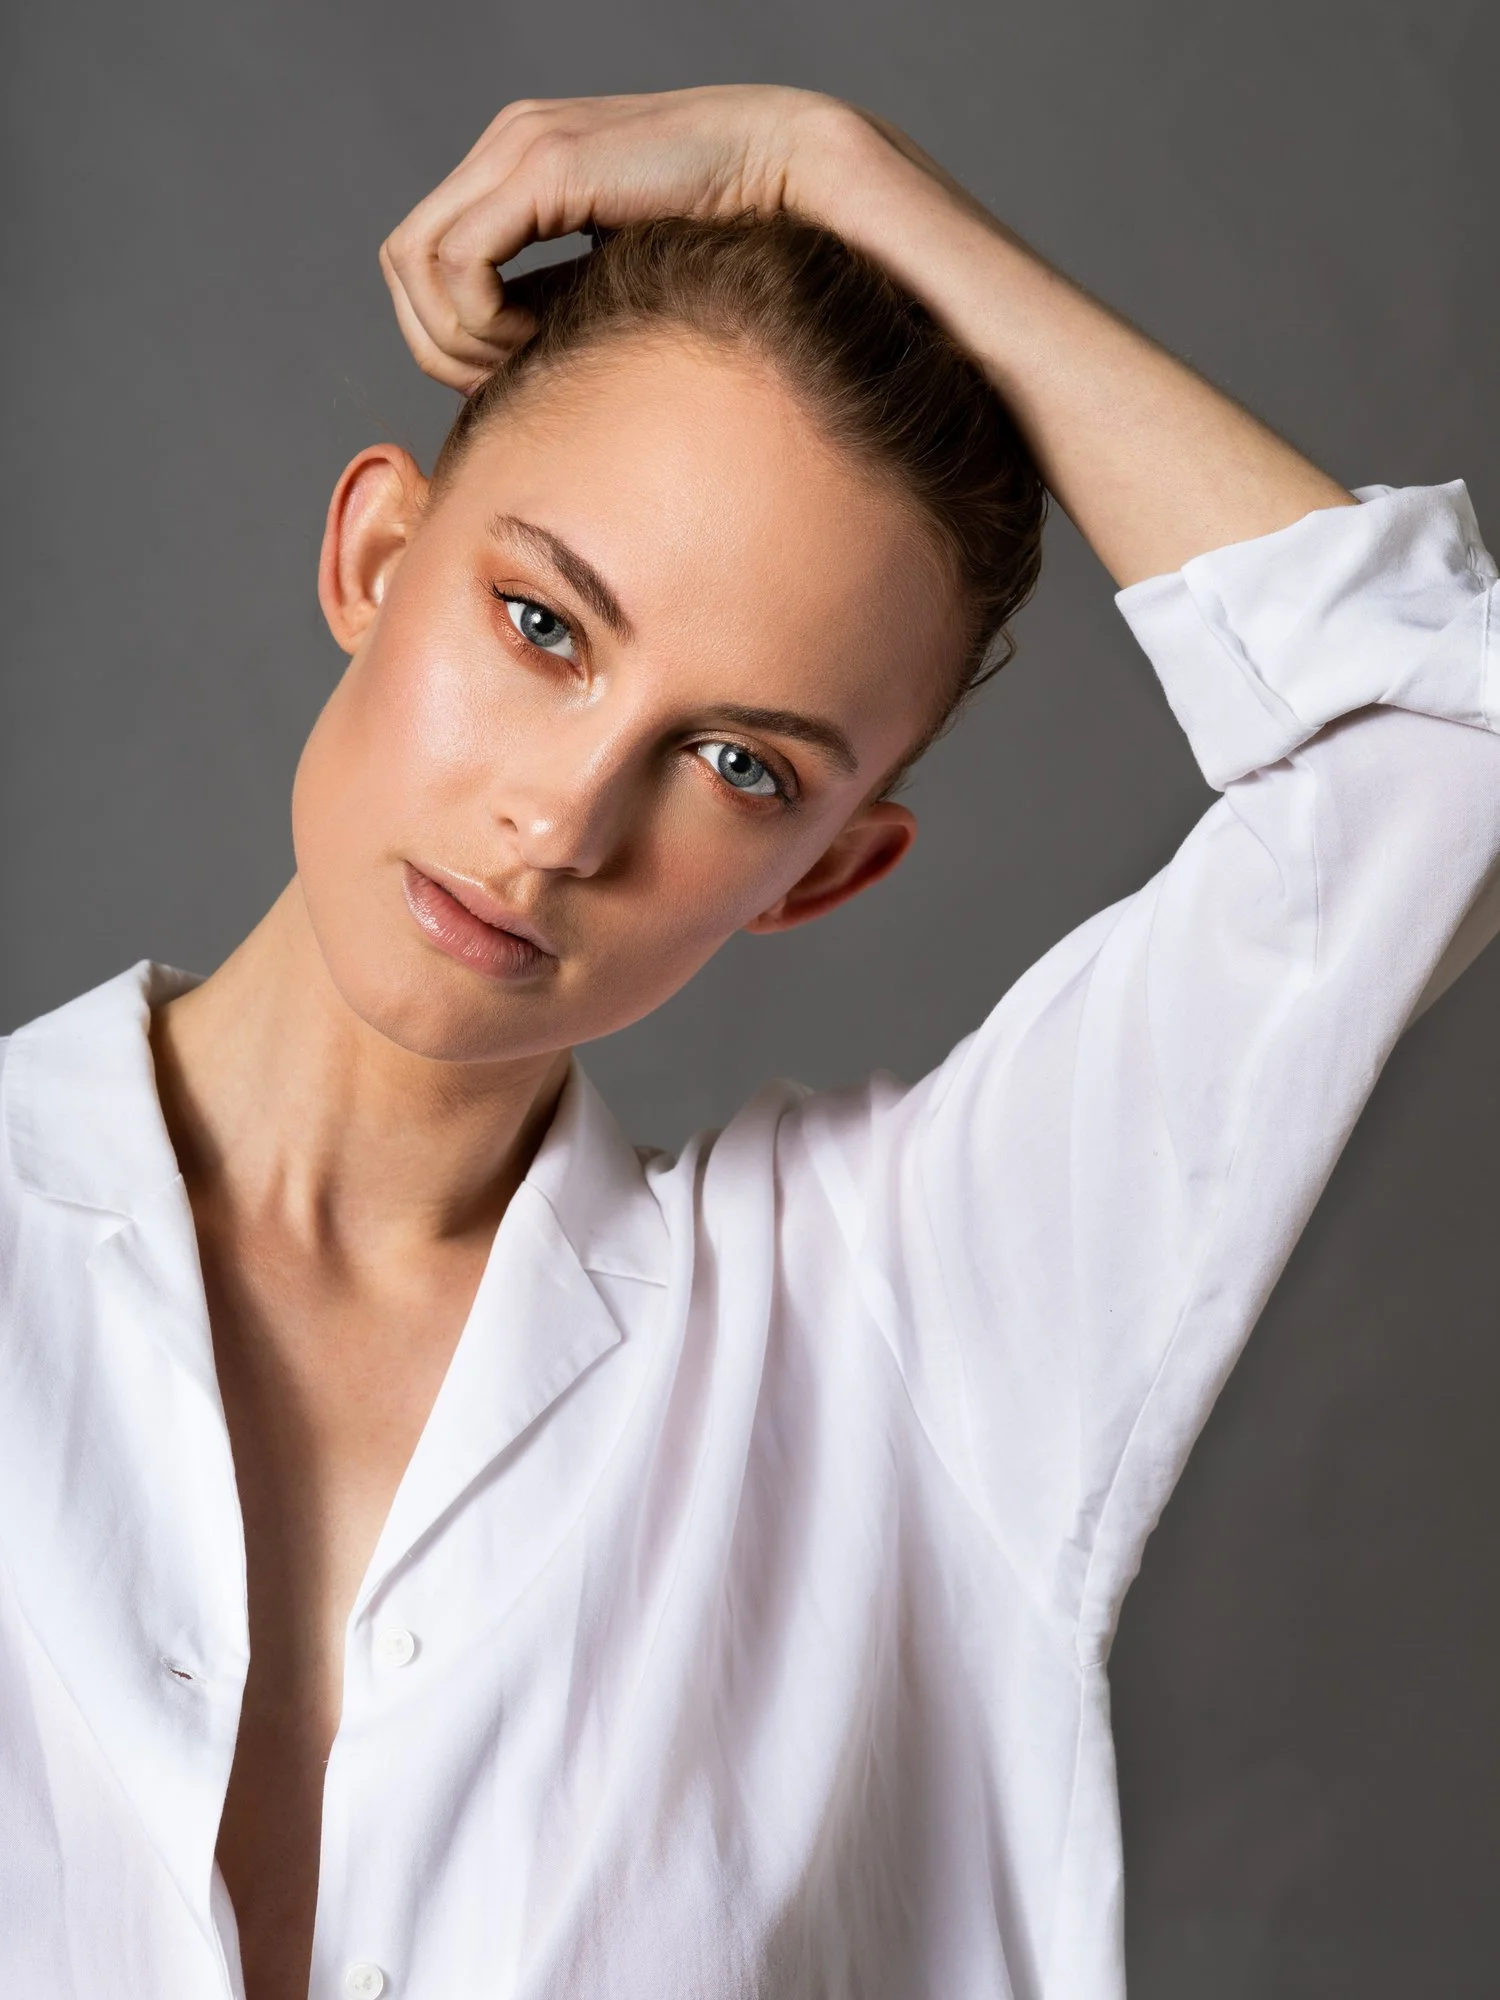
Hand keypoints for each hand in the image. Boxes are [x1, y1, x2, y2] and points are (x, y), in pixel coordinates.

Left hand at [379, 84, 884, 391]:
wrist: (792, 173)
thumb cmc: (731, 242)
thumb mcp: (619, 283)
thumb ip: (561, 311)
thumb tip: (508, 383)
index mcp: (520, 168)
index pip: (424, 260)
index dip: (448, 336)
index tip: (510, 374)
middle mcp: (508, 147)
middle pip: (403, 265)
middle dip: (440, 342)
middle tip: (505, 378)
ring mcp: (519, 148)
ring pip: (414, 263)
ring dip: (460, 335)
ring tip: (526, 356)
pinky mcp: (543, 167)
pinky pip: (458, 261)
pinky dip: (482, 318)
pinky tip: (537, 336)